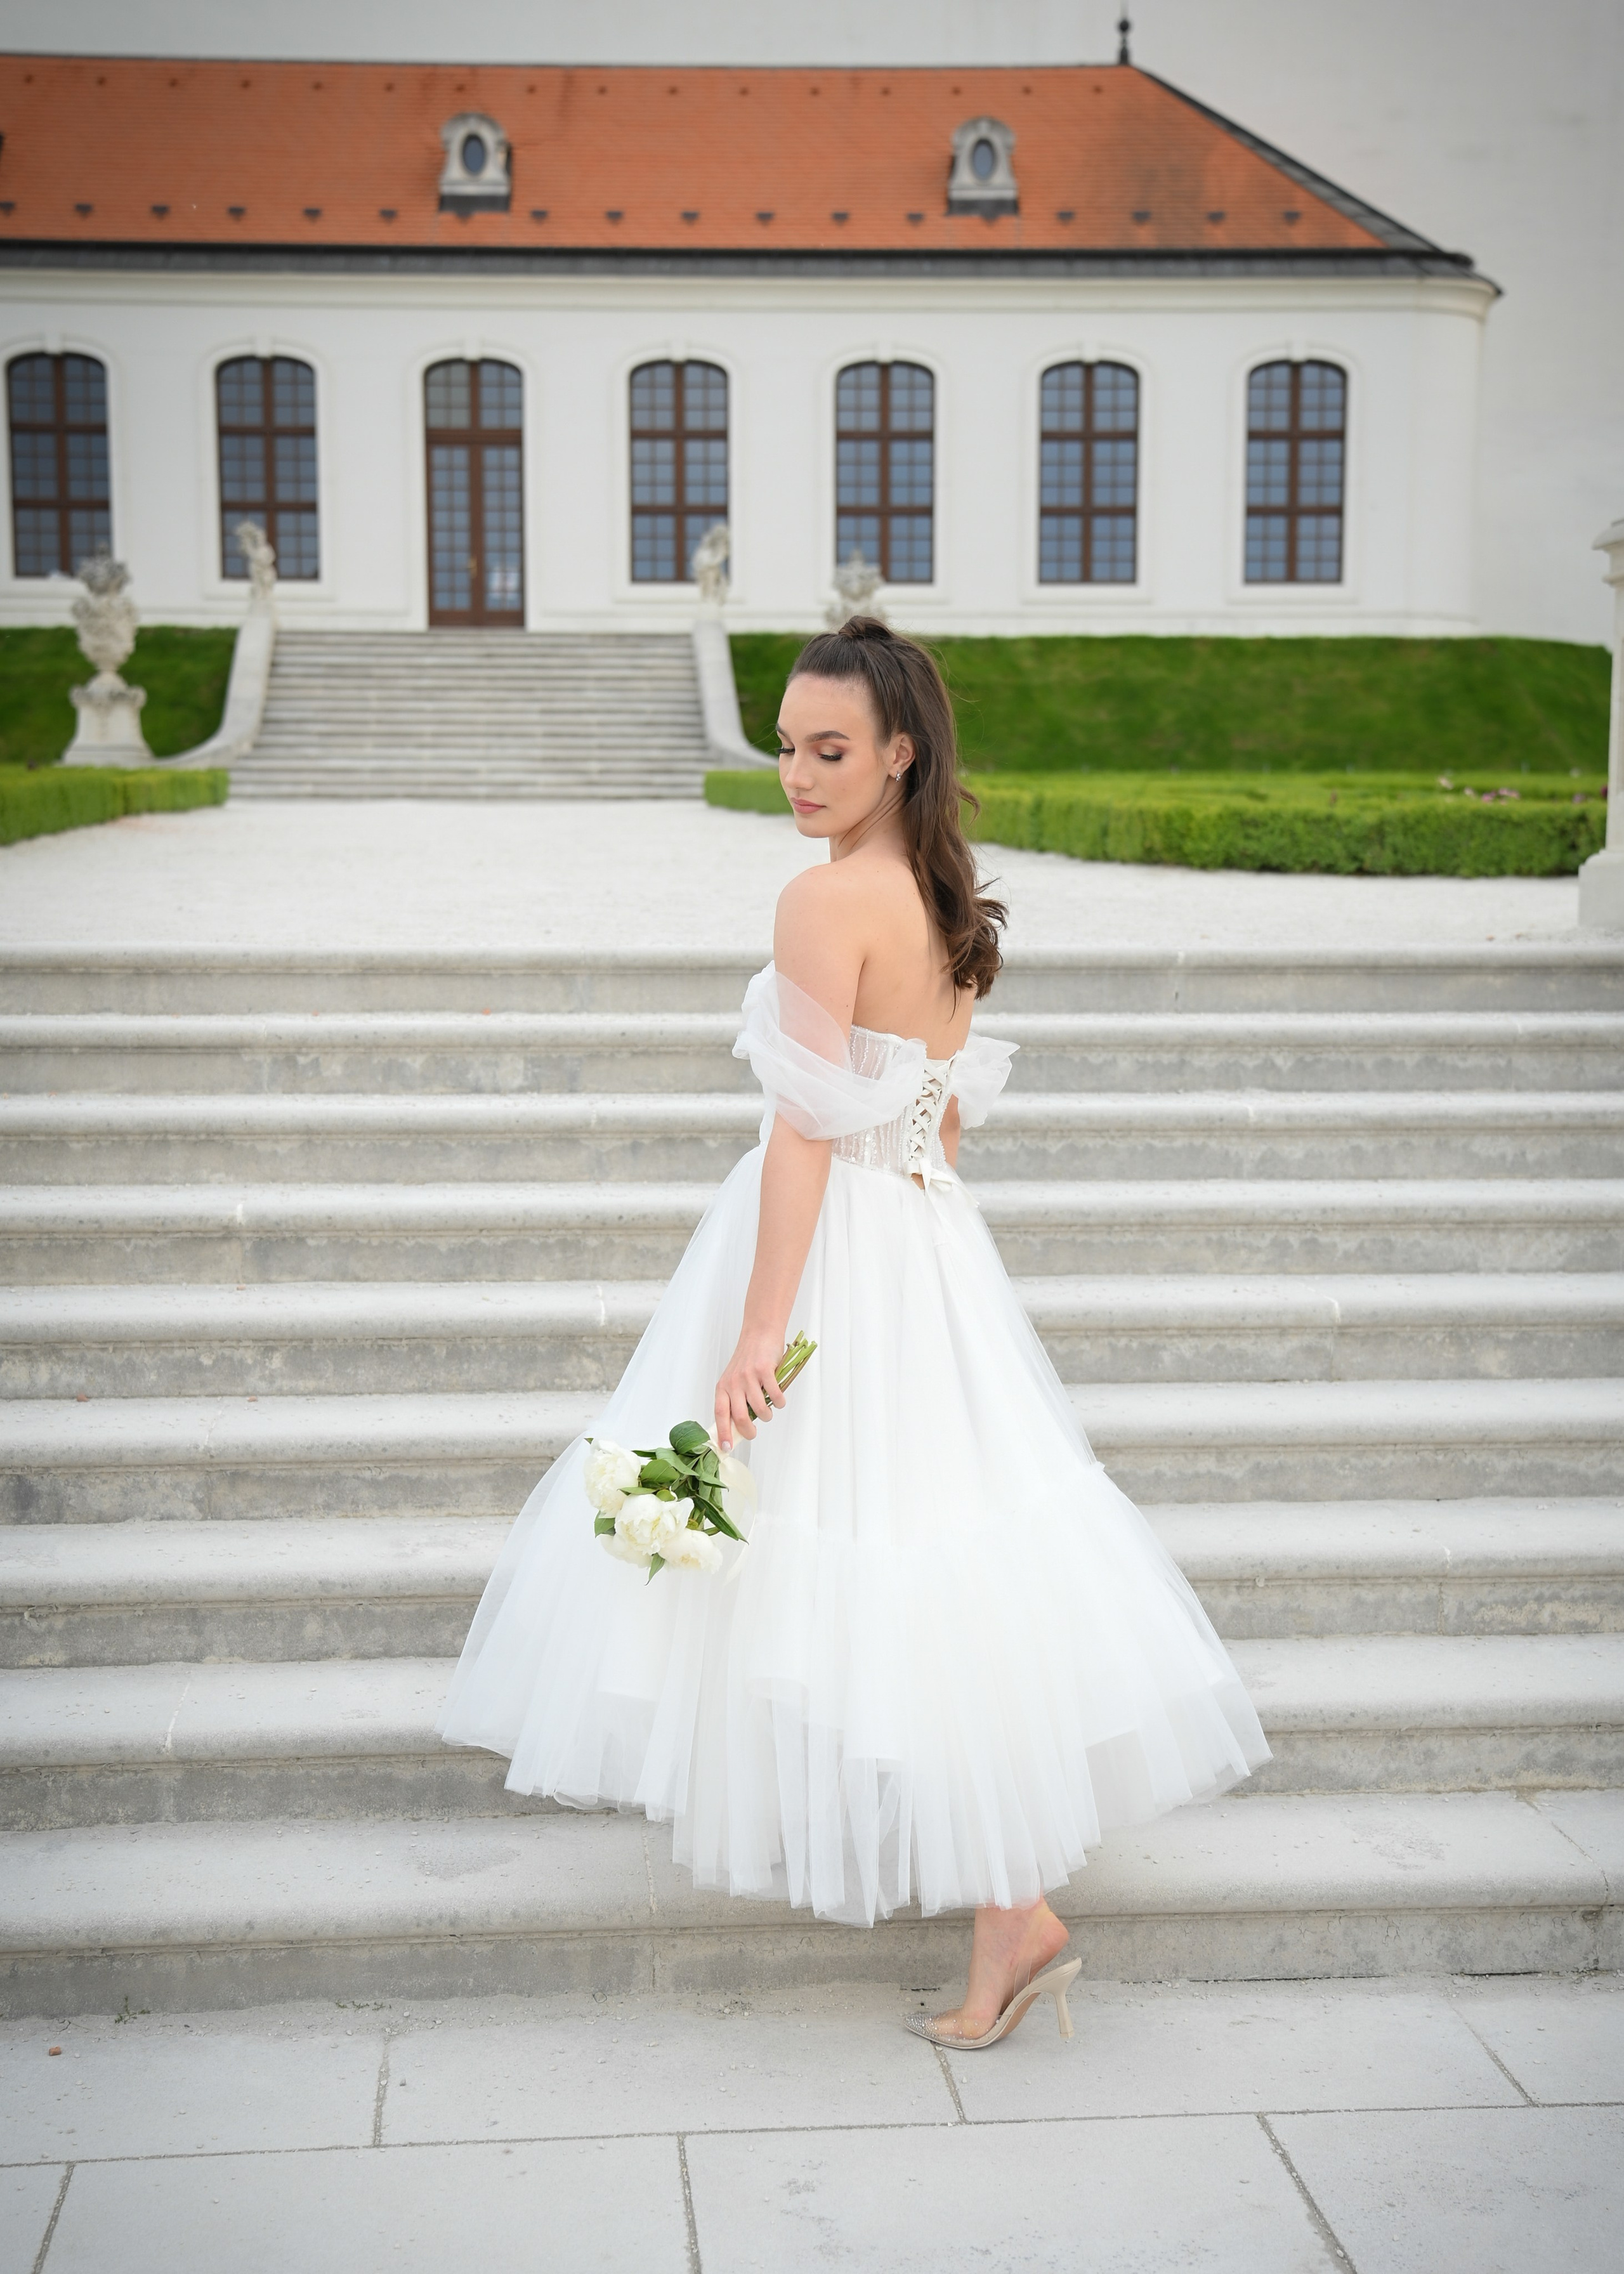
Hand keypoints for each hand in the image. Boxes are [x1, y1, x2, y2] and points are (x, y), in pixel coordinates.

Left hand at [714, 1325, 787, 1450]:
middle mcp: (733, 1382)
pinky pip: (775, 1396)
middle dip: (749, 1431)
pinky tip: (779, 1399)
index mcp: (723, 1386)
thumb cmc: (748, 1359)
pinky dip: (780, 1402)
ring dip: (767, 1416)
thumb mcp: (734, 1379)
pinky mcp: (765, 1370)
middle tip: (754, 1433)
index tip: (726, 1447)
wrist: (760, 1333)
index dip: (723, 1433)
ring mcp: (749, 1376)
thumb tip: (738, 1426)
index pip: (720, 1414)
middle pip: (740, 1417)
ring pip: (760, 1409)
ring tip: (769, 1412)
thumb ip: (735, 1399)